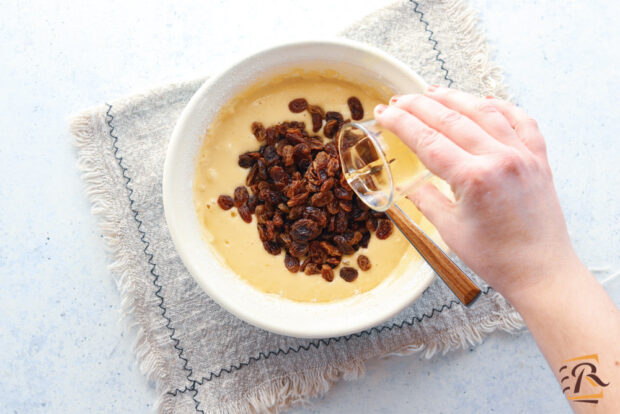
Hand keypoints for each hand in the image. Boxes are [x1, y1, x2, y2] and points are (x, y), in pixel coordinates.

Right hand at [375, 87, 577, 301]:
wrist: (541, 271)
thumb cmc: (497, 258)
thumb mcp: (450, 230)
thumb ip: (427, 200)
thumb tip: (412, 185)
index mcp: (475, 178)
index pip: (428, 140)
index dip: (401, 123)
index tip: (384, 113)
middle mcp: (500, 159)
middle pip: (451, 119)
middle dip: (419, 106)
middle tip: (398, 99)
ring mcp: (523, 155)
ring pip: (484, 111)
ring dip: (454, 98)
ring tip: (431, 90)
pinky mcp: (539, 158)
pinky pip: (521, 120)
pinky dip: (500, 106)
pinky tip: (484, 100)